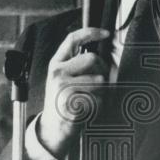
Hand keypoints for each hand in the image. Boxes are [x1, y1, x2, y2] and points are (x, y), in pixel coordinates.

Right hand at [38, 27, 109, 155]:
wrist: (54, 127)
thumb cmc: (64, 101)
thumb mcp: (64, 78)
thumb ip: (76, 63)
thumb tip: (100, 52)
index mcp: (56, 63)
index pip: (72, 39)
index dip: (91, 32)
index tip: (105, 33)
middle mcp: (57, 72)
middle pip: (92, 58)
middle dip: (103, 67)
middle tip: (102, 80)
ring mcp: (63, 86)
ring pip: (99, 78)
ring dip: (102, 89)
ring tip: (91, 97)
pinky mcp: (71, 100)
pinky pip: (98, 96)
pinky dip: (99, 103)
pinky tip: (88, 107)